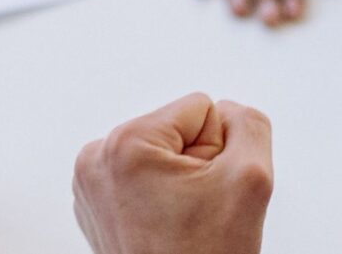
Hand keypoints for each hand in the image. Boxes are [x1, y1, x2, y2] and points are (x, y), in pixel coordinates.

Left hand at [73, 93, 273, 253]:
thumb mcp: (251, 177)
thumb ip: (248, 123)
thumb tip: (227, 112)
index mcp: (123, 144)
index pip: (200, 109)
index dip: (219, 151)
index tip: (207, 194)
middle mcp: (95, 160)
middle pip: (177, 133)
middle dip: (198, 169)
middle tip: (196, 214)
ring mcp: (90, 187)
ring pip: (163, 157)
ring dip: (181, 185)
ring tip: (181, 224)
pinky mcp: (95, 208)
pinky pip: (144, 181)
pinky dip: (161, 201)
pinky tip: (166, 231)